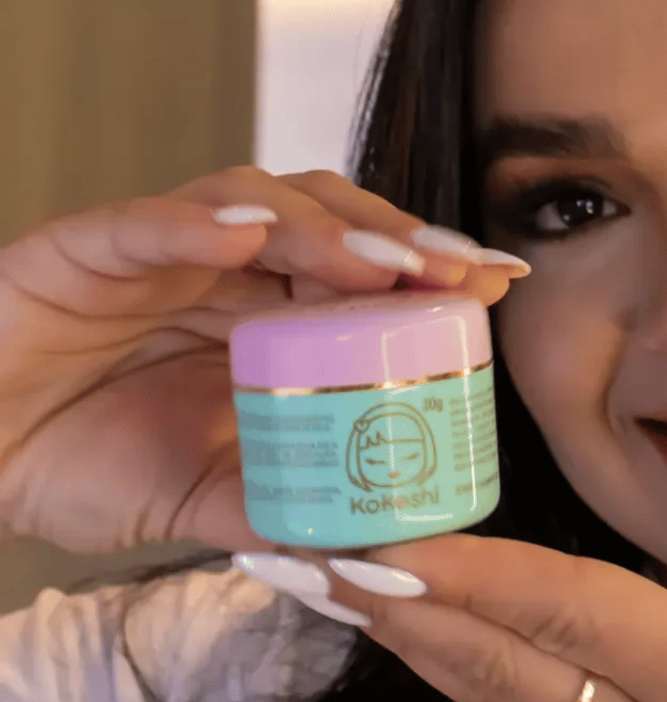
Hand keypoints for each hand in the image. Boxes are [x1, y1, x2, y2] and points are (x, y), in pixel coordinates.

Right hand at [0, 166, 525, 554]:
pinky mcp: (86, 246)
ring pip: (252, 202)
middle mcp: (226, 265)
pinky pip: (146, 223)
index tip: (495, 284)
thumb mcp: (203, 492)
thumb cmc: (87, 458)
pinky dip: (196, 225)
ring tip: (377, 261)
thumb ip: (279, 508)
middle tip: (459, 269)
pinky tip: (246, 237)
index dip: (428, 268)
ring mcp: (162, 247)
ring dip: (320, 227)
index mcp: (264, 309)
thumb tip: (373, 549)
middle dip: (398, 237)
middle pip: (329, 218)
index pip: (360, 269)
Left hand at [297, 470, 666, 701]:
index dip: (484, 581)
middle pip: (505, 669)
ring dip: (410, 639)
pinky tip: (416, 624)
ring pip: (497, 699)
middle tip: (307, 557)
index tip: (392, 545)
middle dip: (403, 610)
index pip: (584, 621)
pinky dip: (457, 666)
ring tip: (332, 581)